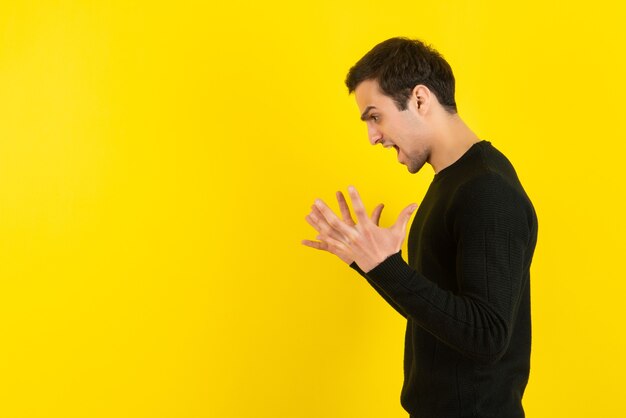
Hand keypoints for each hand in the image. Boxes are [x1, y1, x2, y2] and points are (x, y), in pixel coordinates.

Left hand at [302, 186, 416, 271]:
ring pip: (330, 232)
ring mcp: (348, 245)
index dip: (355, 198)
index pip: (360, 210)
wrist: (386, 271)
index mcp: (368, 229)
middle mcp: (356, 236)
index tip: (349, 186)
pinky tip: (311, 235)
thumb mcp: (398, 232)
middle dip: (326, 211)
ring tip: (309, 213)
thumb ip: (404, 216)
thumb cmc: (391, 250)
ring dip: (319, 222)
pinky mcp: (345, 253)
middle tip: (316, 200)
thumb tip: (415, 204)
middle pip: (337, 222)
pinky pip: (330, 245)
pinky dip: (321, 241)